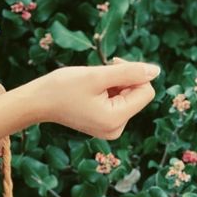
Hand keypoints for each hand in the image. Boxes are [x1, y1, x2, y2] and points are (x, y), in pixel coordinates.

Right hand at [36, 57, 160, 138]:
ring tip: (94, 86)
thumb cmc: (64, 88)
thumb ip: (130, 72)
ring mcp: (110, 130)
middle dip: (124, 80)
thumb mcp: (99, 75)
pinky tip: (92, 93)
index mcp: (116, 120)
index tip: (113, 66)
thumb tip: (156, 71)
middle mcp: (116, 130)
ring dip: (116, 85)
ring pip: (129, 98)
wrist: (40, 102)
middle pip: (138, 95)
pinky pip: (119, 104)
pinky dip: (110, 93)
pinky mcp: (105, 126)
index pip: (146, 91)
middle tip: (100, 76)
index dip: (135, 74)